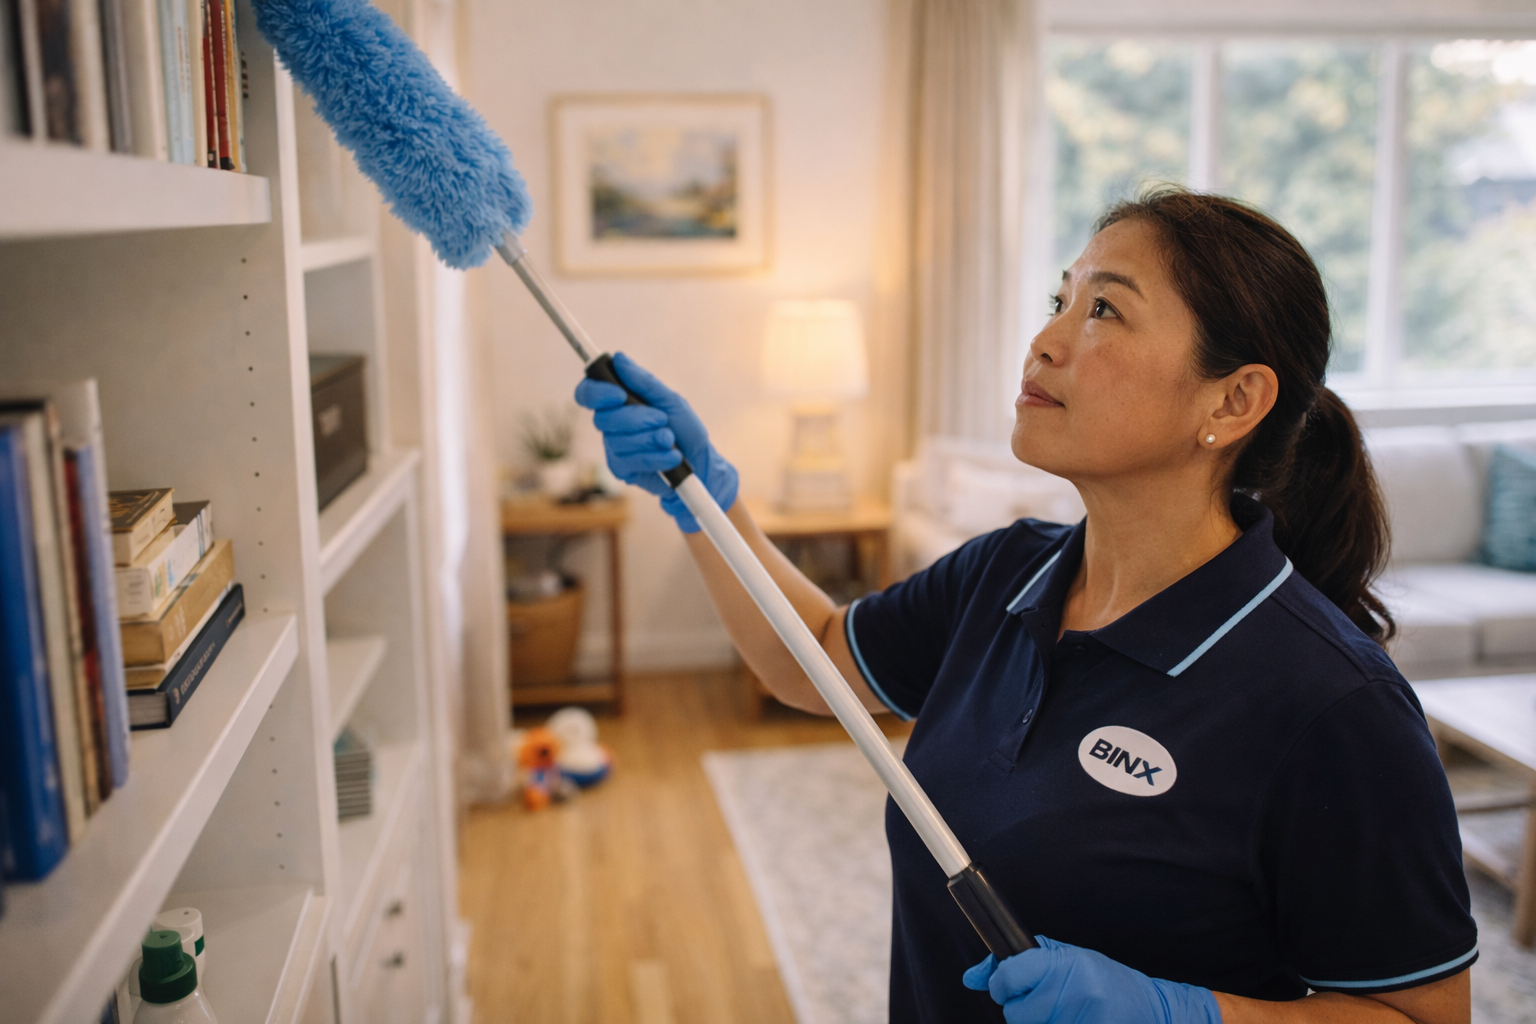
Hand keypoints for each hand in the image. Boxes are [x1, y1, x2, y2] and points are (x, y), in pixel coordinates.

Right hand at [573, 352, 737, 532]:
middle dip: (636, 419)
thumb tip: (619, 359)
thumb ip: (644, 382)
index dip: (597, 392)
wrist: (700, 462)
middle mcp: (611, 424)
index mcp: (619, 402)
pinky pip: (630, 461)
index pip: (588, 393)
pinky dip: (655, 457)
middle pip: (603, 418)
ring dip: (650, 439)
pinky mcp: (622, 469)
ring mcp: (614, 447)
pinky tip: (671, 457)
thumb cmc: (685, 429)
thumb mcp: (670, 400)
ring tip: (671, 440)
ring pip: (618, 441)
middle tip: (662, 420)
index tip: (619, 394)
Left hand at [963, 937, 1221, 1023]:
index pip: (1010, 976)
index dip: (1002, 984)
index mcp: (1067, 964)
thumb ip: (1018, 964)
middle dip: (1021, 1010)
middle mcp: (1075, 992)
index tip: (1007, 986)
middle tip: (1041, 1002)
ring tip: (1059, 1013)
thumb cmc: (1104, 981)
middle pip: (1016, 1014)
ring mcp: (1082, 1019)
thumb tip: (971, 977)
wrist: (1151, 1010)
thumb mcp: (1065, 959)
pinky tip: (1069, 1020)